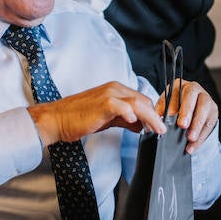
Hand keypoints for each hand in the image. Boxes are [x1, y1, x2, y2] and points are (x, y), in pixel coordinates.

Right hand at [29, 82, 165, 146]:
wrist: (57, 119)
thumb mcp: (107, 118)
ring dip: (150, 117)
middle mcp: (114, 89)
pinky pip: (122, 106)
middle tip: (162, 131)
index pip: (142, 99)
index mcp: (116, 90)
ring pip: (138, 103)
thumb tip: (141, 126)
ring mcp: (108, 95)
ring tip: (157, 130)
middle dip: (155, 116)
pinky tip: (136, 124)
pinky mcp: (102, 104)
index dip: (152, 113)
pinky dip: (131, 114)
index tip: (159, 126)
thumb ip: (125, 120)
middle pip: (143, 100)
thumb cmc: (79, 118)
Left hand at [156, 79, 218, 153]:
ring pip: (205, 112)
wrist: (185, 111)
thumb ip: (161, 111)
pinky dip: (200, 138)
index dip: (179, 105)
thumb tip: (158, 121)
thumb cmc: (172, 107)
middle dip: (189, 113)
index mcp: (182, 85)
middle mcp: (197, 90)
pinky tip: (192, 146)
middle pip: (195, 99)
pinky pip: (209, 126)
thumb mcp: (164, 106)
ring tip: (189, 139)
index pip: (182, 92)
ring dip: (197, 127)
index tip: (173, 117)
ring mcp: (207, 101)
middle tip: (182, 126)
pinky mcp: (213, 113)